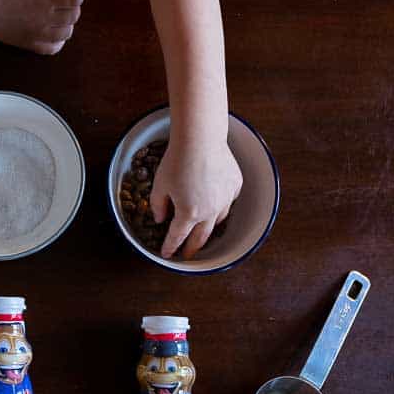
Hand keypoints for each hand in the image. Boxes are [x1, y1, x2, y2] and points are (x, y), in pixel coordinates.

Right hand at [0, 0, 83, 54]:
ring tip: (62, 18)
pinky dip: (59, 43)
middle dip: (75, 9)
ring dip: (68, 25)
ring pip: (66, 33)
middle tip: (68, 4)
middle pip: (73, 17)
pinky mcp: (30, 44)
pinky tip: (55, 34)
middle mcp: (45, 19)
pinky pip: (52, 49)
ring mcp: (39, 34)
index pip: (74, 0)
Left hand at [150, 138, 241, 258]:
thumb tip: (159, 218)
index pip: (177, 237)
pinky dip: (221, 206)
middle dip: (192, 248)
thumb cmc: (176, 161)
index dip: (170, 247)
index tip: (167, 254)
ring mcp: (226, 199)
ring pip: (218, 220)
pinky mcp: (235, 185)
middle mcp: (210, 211)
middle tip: (187, 254)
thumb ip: (157, 205)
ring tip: (202, 232)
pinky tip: (216, 205)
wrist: (200, 139)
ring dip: (208, 229)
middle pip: (201, 237)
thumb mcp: (159, 185)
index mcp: (188, 213)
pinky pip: (228, 201)